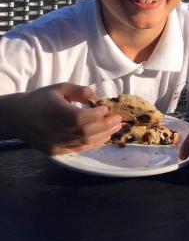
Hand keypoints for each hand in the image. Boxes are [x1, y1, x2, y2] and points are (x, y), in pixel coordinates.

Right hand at [3, 83, 122, 154]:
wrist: (18, 118)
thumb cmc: (40, 99)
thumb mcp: (59, 88)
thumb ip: (78, 91)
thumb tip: (96, 95)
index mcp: (57, 114)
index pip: (81, 118)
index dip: (97, 115)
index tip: (107, 108)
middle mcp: (57, 131)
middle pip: (86, 132)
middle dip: (106, 126)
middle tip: (119, 120)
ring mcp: (56, 144)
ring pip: (84, 143)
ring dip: (103, 136)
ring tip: (115, 129)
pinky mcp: (56, 152)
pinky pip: (78, 150)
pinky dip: (92, 144)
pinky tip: (103, 138)